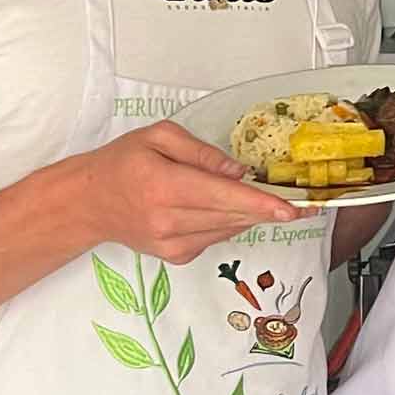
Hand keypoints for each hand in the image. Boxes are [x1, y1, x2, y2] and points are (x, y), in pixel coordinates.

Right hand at [68, 121, 298, 263]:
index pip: (223, 197)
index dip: (261, 204)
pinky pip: (216, 237)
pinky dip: (228, 222)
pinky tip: (224, 208)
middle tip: (306, 203)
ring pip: (229, 229)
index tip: (292, 209)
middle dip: (270, 209)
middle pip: (233, 216)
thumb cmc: (123, 163)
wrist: (89, 204)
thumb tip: (239, 171)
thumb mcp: (159, 137)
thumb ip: (203, 153)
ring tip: (270, 200)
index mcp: (165, 186)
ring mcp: (172, 244)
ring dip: (252, 215)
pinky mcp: (176, 256)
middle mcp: (169, 221)